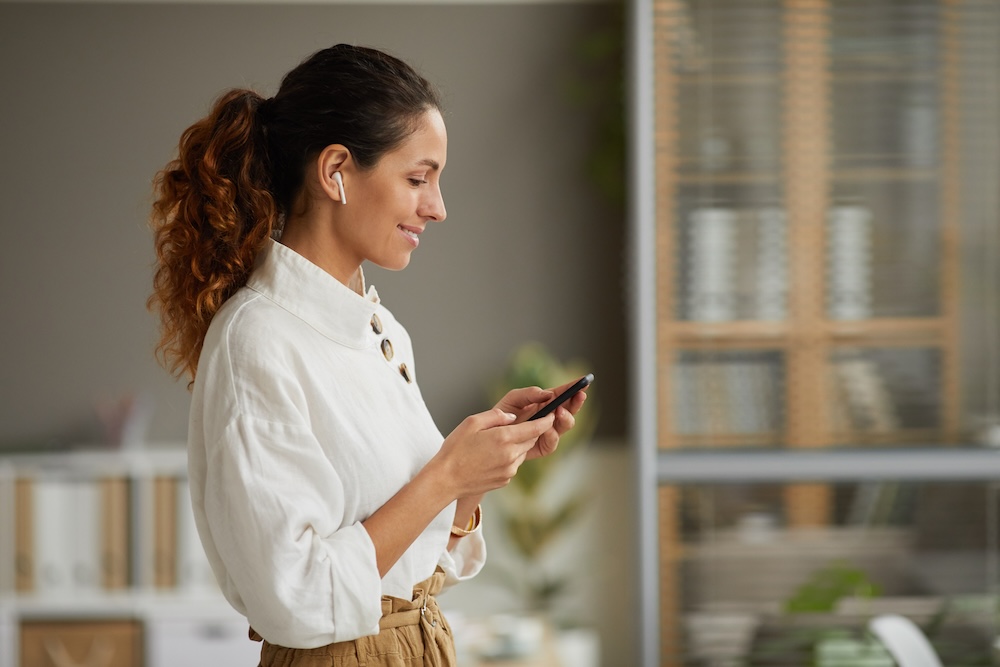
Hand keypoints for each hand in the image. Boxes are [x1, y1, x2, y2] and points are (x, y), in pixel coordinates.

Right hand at [432, 408, 555, 499]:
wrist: (446, 479)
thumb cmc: (455, 449)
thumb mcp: (471, 422)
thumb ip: (495, 415)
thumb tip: (512, 417)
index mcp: (503, 438)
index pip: (535, 428)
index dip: (546, 420)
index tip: (551, 414)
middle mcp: (511, 455)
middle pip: (531, 439)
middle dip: (531, 431)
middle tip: (524, 423)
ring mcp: (509, 470)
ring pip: (522, 452)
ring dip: (518, 444)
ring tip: (499, 441)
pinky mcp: (505, 480)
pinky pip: (514, 464)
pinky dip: (509, 457)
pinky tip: (492, 456)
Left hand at [494, 382, 587, 460]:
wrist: (487, 437)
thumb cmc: (501, 415)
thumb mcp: (514, 398)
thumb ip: (530, 394)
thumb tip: (549, 394)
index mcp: (544, 403)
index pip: (563, 394)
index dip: (574, 388)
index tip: (584, 382)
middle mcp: (549, 418)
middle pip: (569, 410)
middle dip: (575, 403)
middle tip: (577, 396)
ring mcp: (546, 433)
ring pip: (565, 426)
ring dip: (566, 418)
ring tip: (559, 411)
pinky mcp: (540, 447)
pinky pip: (552, 443)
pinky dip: (552, 435)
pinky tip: (547, 428)